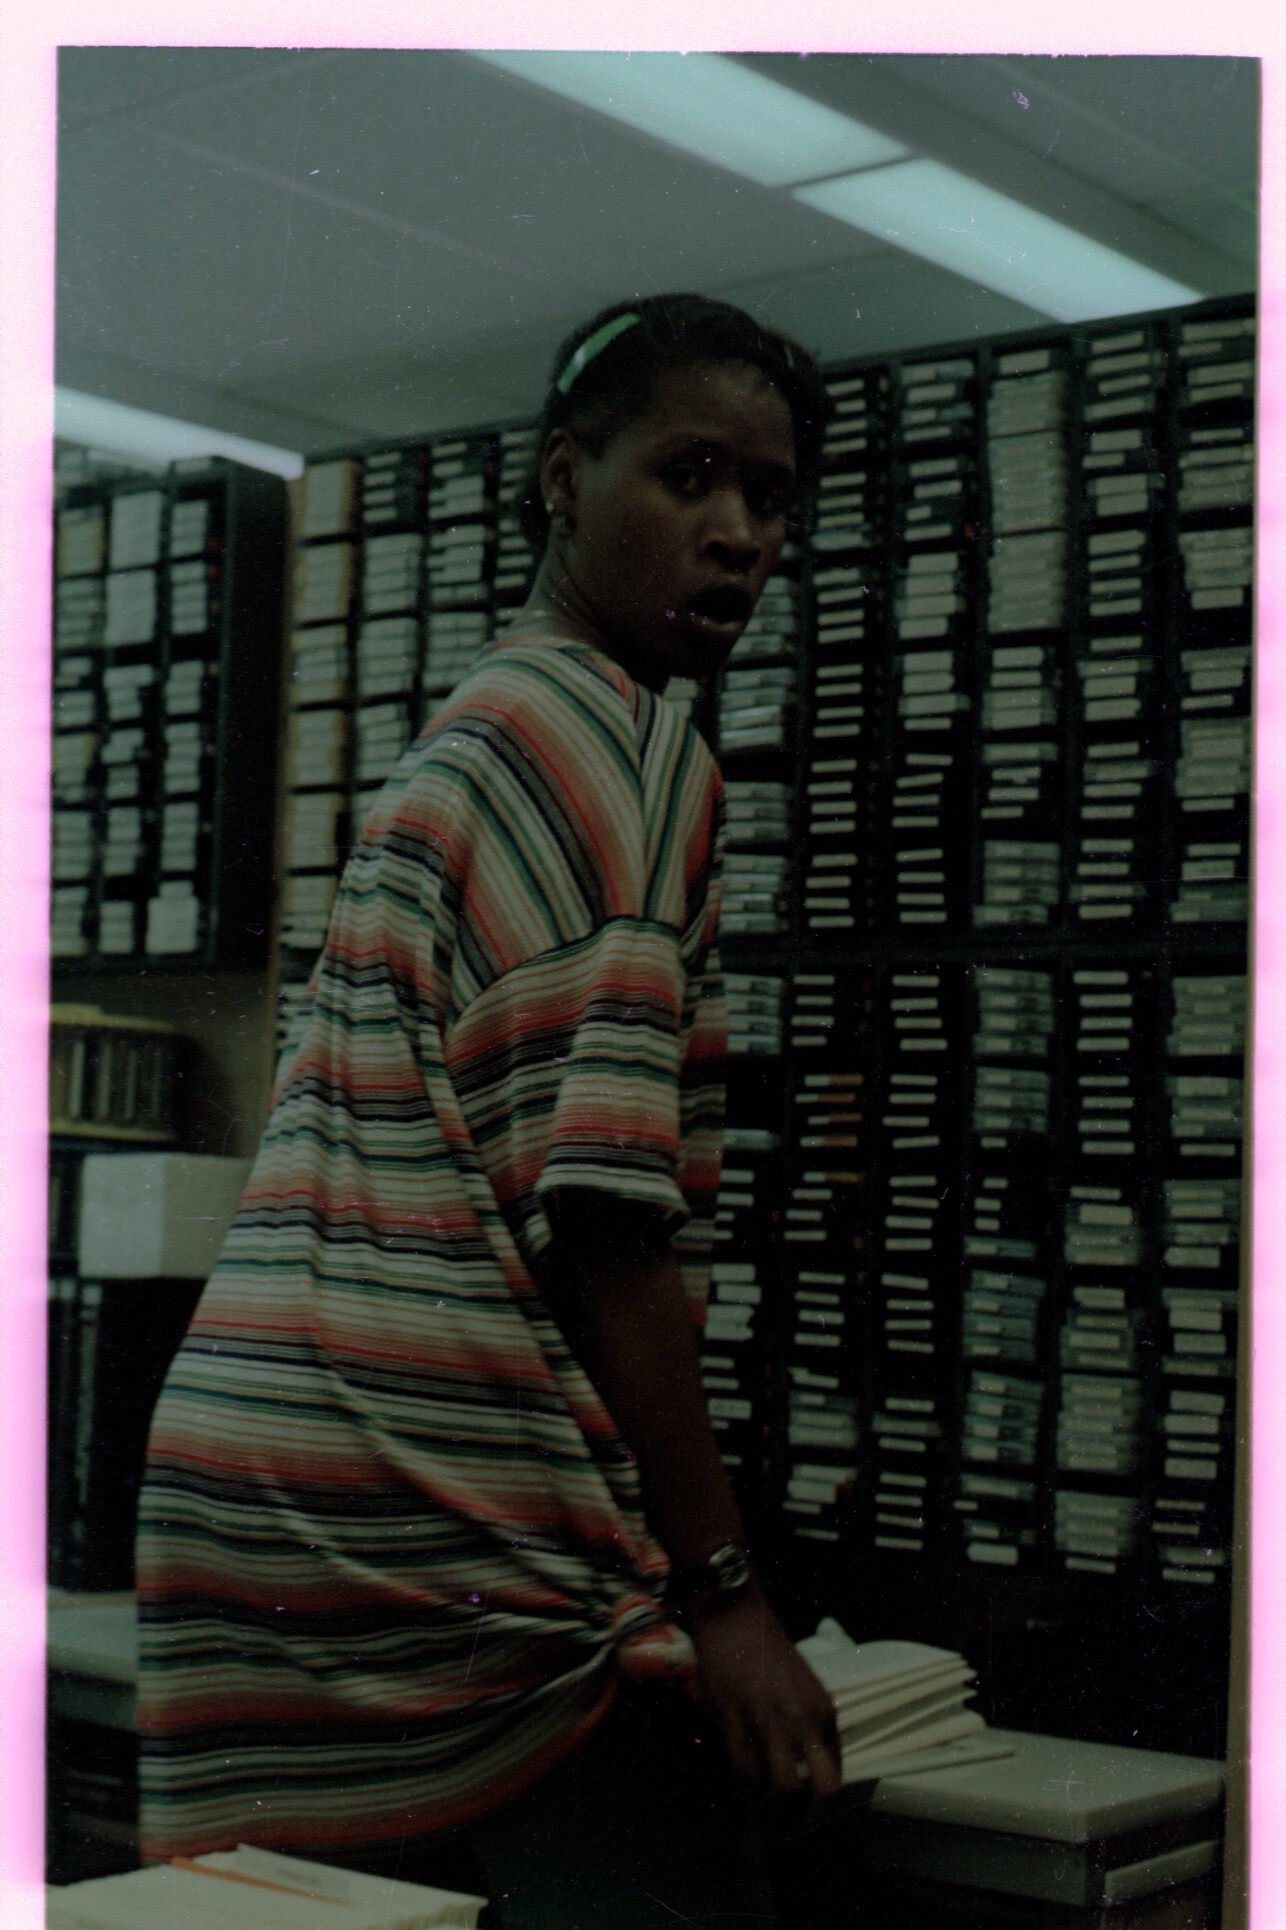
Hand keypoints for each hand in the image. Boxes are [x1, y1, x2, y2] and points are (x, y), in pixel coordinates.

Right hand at [683, 1584, 842, 1801]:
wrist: (733, 1615)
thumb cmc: (767, 1645)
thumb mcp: (803, 1683)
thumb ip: (808, 1722)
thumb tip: (805, 1763)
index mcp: (824, 1710)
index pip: (838, 1771)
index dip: (827, 1799)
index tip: (813, 1809)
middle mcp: (803, 1721)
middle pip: (822, 1789)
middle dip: (811, 1816)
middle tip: (796, 1823)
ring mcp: (769, 1724)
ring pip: (780, 1790)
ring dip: (772, 1804)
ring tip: (763, 1800)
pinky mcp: (735, 1723)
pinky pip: (743, 1776)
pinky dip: (742, 1791)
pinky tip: (740, 1788)